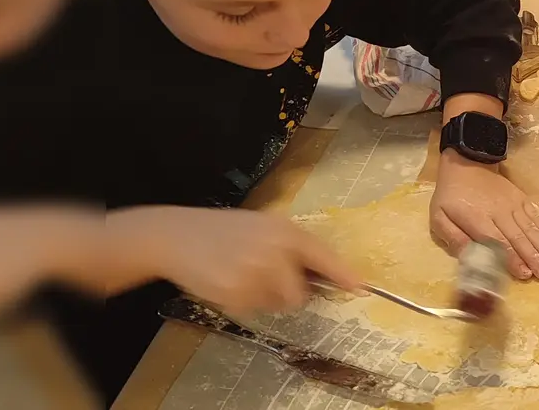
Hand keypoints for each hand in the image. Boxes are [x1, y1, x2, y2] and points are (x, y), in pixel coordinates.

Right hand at [111, 206, 359, 318]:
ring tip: (241, 275)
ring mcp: (254, 274)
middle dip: (288, 293)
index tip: (361, 287)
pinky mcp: (234, 294)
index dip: (343, 274)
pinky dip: (243, 303)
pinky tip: (227, 282)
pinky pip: (252, 310)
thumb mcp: (263, 227)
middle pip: (299, 294)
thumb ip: (291, 246)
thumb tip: (322, 274)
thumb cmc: (224, 231)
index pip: (322, 255)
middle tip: (267, 279)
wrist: (177, 236)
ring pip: (276, 304)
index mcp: (284, 231)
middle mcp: (274, 252)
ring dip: (264, 298)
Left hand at [431, 152, 538, 280]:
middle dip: (535, 258)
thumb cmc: (451, 195)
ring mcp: (513, 204)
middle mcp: (499, 212)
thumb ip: (454, 238)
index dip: (513, 259)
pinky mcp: (521, 198)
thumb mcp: (439, 217)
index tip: (526, 275)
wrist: (467, 162)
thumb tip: (468, 260)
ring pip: (530, 228)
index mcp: (478, 219)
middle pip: (519, 238)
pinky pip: (534, 216)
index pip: (498, 243)